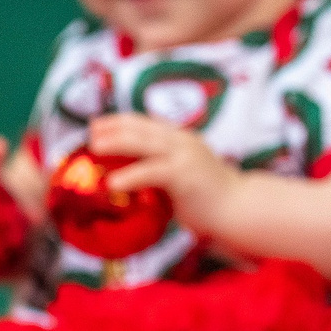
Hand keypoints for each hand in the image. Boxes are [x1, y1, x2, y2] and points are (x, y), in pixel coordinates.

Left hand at [87, 115, 240, 238]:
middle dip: (113, 127)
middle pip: (141, 126)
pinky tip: (112, 183)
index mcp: (181, 139)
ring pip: (144, 142)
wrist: (240, 209)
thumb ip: (161, 173)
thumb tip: (131, 183)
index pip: (146, 122)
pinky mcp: (185, 174)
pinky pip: (151, 171)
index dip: (120, 120)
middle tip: (89, 133)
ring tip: (94, 147)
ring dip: (116, 142)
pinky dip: (130, 175)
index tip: (97, 125)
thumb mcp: (183, 178)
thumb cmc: (211, 200)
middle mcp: (182, 141)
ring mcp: (184, 155)